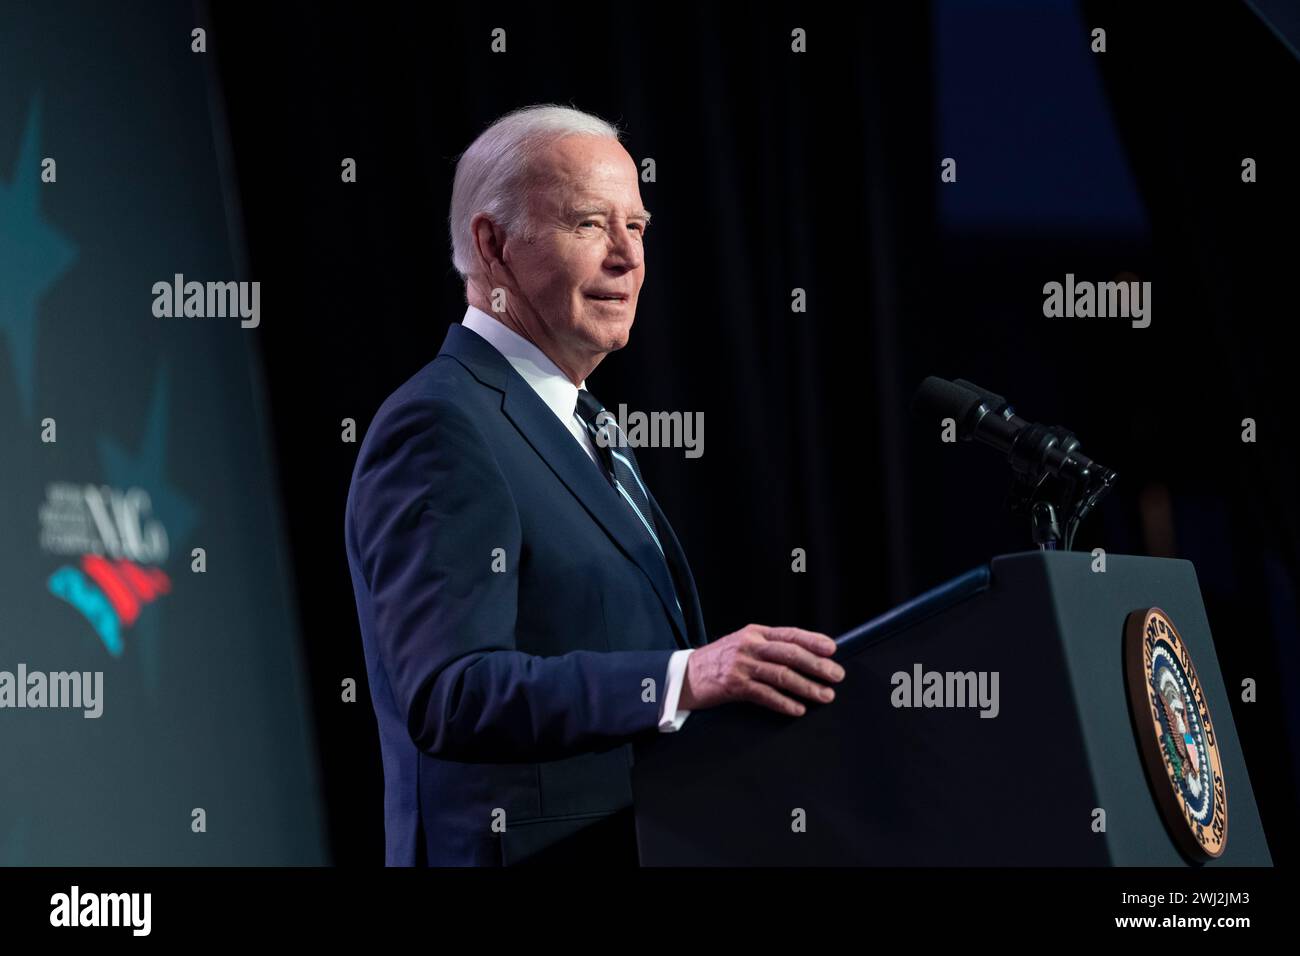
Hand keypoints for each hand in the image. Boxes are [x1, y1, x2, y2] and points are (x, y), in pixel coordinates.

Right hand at [678, 625, 842, 715]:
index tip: (832, 649)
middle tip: (836, 676)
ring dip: (806, 686)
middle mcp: (749, 645)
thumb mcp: (744, 645)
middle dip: (817, 665)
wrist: (686, 674)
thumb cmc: (720, 660)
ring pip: (782, 675)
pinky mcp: (734, 685)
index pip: (790, 633)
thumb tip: (805, 656)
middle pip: (790, 653)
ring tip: (825, 695)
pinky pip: (766, 695)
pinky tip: (798, 709)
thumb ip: (769, 647)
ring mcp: (742, 665)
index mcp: (755, 632)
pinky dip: (784, 703)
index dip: (813, 640)